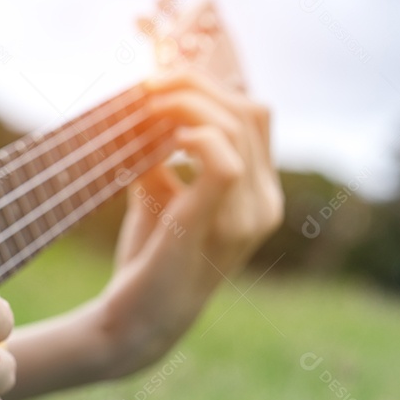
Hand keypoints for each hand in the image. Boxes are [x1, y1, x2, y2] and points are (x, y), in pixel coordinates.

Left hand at [100, 72, 282, 371]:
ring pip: (235, 126)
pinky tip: (164, 139)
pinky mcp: (216, 226)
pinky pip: (223, 160)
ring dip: (184, 104)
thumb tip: (144, 105)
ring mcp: (247, 217)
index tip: (159, 81)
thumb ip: (162, 154)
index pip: (253, 116)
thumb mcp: (158, 194)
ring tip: (144, 106)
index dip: (210, 87)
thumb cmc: (148, 258)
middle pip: (247, 111)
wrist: (135, 319)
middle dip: (193, 86)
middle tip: (145, 85)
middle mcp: (264, 204)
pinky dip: (194, 136)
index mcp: (259, 193)